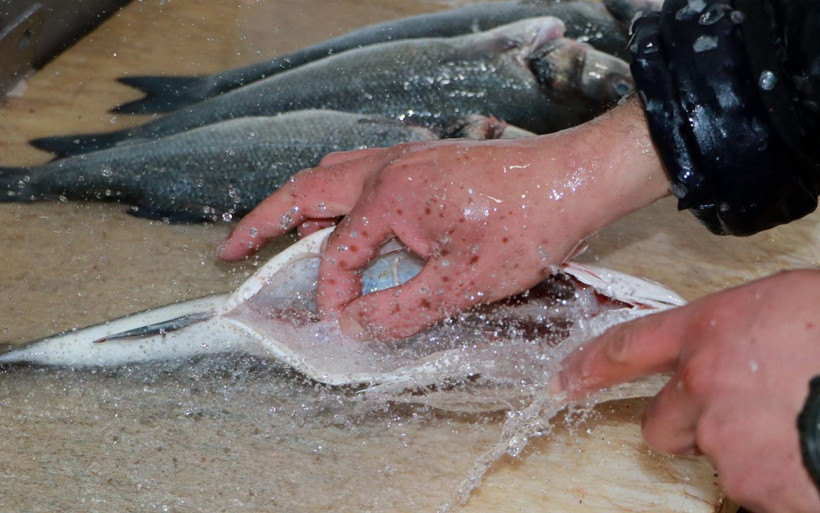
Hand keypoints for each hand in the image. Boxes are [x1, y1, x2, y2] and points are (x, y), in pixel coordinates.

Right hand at [219, 98, 666, 338]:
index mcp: (388, 197)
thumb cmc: (525, 227)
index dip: (331, 295)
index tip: (338, 324)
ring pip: (332, 176)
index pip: (337, 255)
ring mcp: (405, 159)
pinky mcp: (425, 162)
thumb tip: (352, 327)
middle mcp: (387, 169)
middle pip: (305, 192)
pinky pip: (362, 172)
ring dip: (302, 205)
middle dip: (263, 221)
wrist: (573, 180)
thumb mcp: (461, 285)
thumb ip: (400, 309)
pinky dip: (339, 196)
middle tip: (232, 250)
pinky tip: (349, 219)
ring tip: (285, 236)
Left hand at [555, 269, 819, 512]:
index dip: (589, 367)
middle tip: (748, 420)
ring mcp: (729, 442)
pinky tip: (812, 456)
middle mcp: (704, 387)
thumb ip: (743, 338)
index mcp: (711, 332)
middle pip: (661, 428)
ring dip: (750, 457)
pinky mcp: (759, 488)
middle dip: (691, 430)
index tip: (564, 381)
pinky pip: (759, 492)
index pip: (628, 347)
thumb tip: (738, 357)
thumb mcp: (789, 309)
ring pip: (719, 462)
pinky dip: (782, 484)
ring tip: (801, 433)